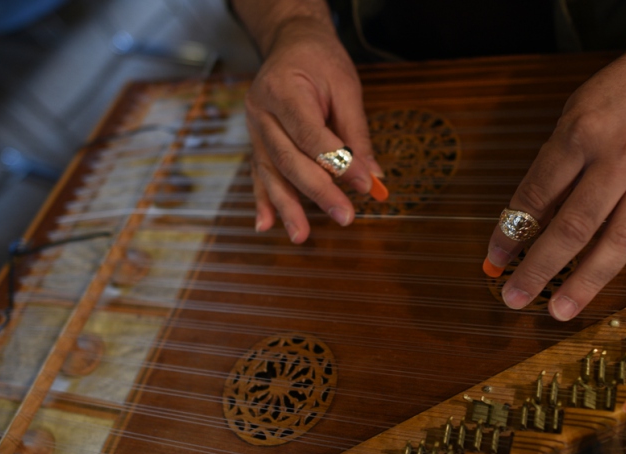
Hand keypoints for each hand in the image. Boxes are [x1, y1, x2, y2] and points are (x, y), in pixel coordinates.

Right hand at [244, 22, 385, 242]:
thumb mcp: (346, 86)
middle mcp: (260, 112)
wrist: (290, 44)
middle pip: (289, 159)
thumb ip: (356, 132)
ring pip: (271, 173)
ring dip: (287, 208)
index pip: (310, 134)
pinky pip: (258, 174)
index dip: (337, 162)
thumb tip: (373, 176)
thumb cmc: (320, 61)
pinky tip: (265, 225)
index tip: (364, 185)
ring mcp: (253, 129)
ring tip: (301, 236)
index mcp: (282, 90)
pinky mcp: (255, 142)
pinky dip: (263, 201)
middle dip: (317, 192)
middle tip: (344, 217)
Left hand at [485, 45, 625, 320]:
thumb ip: (553, 172)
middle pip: (577, 224)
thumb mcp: (571, 119)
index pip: (538, 193)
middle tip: (514, 298)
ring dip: (589, 281)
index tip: (493, 262)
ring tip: (560, 311)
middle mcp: (621, 158)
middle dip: (541, 266)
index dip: (511, 232)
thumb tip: (524, 230)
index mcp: (582, 135)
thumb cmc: (612, 99)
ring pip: (622, 239)